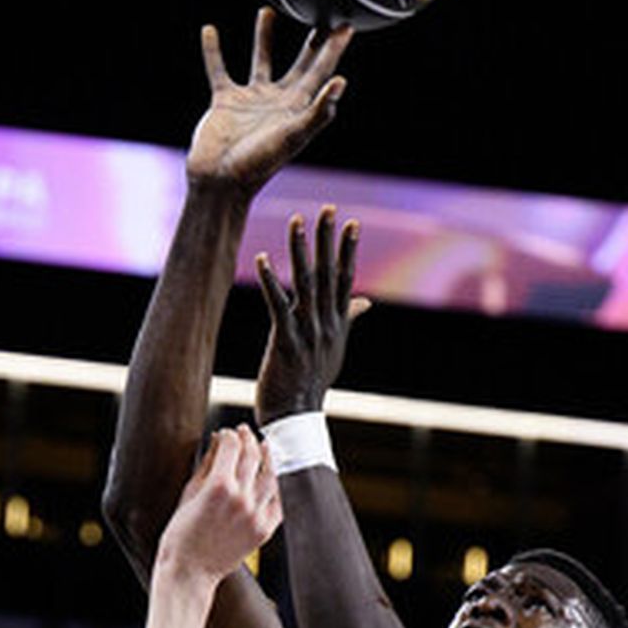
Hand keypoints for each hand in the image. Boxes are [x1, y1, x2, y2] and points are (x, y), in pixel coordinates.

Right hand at [157, 426, 279, 583]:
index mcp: (219, 486)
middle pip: (253, 456)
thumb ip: (208, 463)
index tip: (227, 433)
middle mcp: (242, 498)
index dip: (230, 434)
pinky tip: (274, 477)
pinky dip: (279, 486)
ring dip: (269, 457)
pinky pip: (279, 502)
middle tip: (245, 434)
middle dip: (248, 440)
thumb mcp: (189, 493)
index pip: (232, 445)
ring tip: (264, 448)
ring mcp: (256, 515)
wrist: (190, 571)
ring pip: (272, 475)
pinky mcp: (264, 530)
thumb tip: (219, 439)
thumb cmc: (181, 534)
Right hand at [188, 10, 351, 194]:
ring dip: (264, 37)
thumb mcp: (292, 136)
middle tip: (321, 14)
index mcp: (297, 108)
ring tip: (268, 10)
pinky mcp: (225, 101)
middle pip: (299, 64)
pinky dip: (213, 51)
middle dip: (311, 41)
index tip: (346, 25)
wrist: (219, 182)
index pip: (321, 72)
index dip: (334, 49)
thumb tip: (340, 81)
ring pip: (260, 61)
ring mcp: (251, 101)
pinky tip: (209, 30)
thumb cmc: (258, 164)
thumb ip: (318, 111)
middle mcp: (277, 102)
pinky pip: (219, 70)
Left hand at [255, 207, 370, 422]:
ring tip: (296, 221)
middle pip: (328, 274)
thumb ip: (347, 320)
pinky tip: (262, 259)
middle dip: (327, 240)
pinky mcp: (287, 343)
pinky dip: (270, 281)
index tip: (351, 223)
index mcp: (337, 325)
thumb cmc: (310, 384)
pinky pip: (278, 306)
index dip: (348, 250)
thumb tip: (365, 302)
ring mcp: (308, 334)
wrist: (297, 418)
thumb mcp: (333, 349)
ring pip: (306, 284)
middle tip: (326, 208)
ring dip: (300, 250)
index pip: (345, 279)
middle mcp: (327, 325)